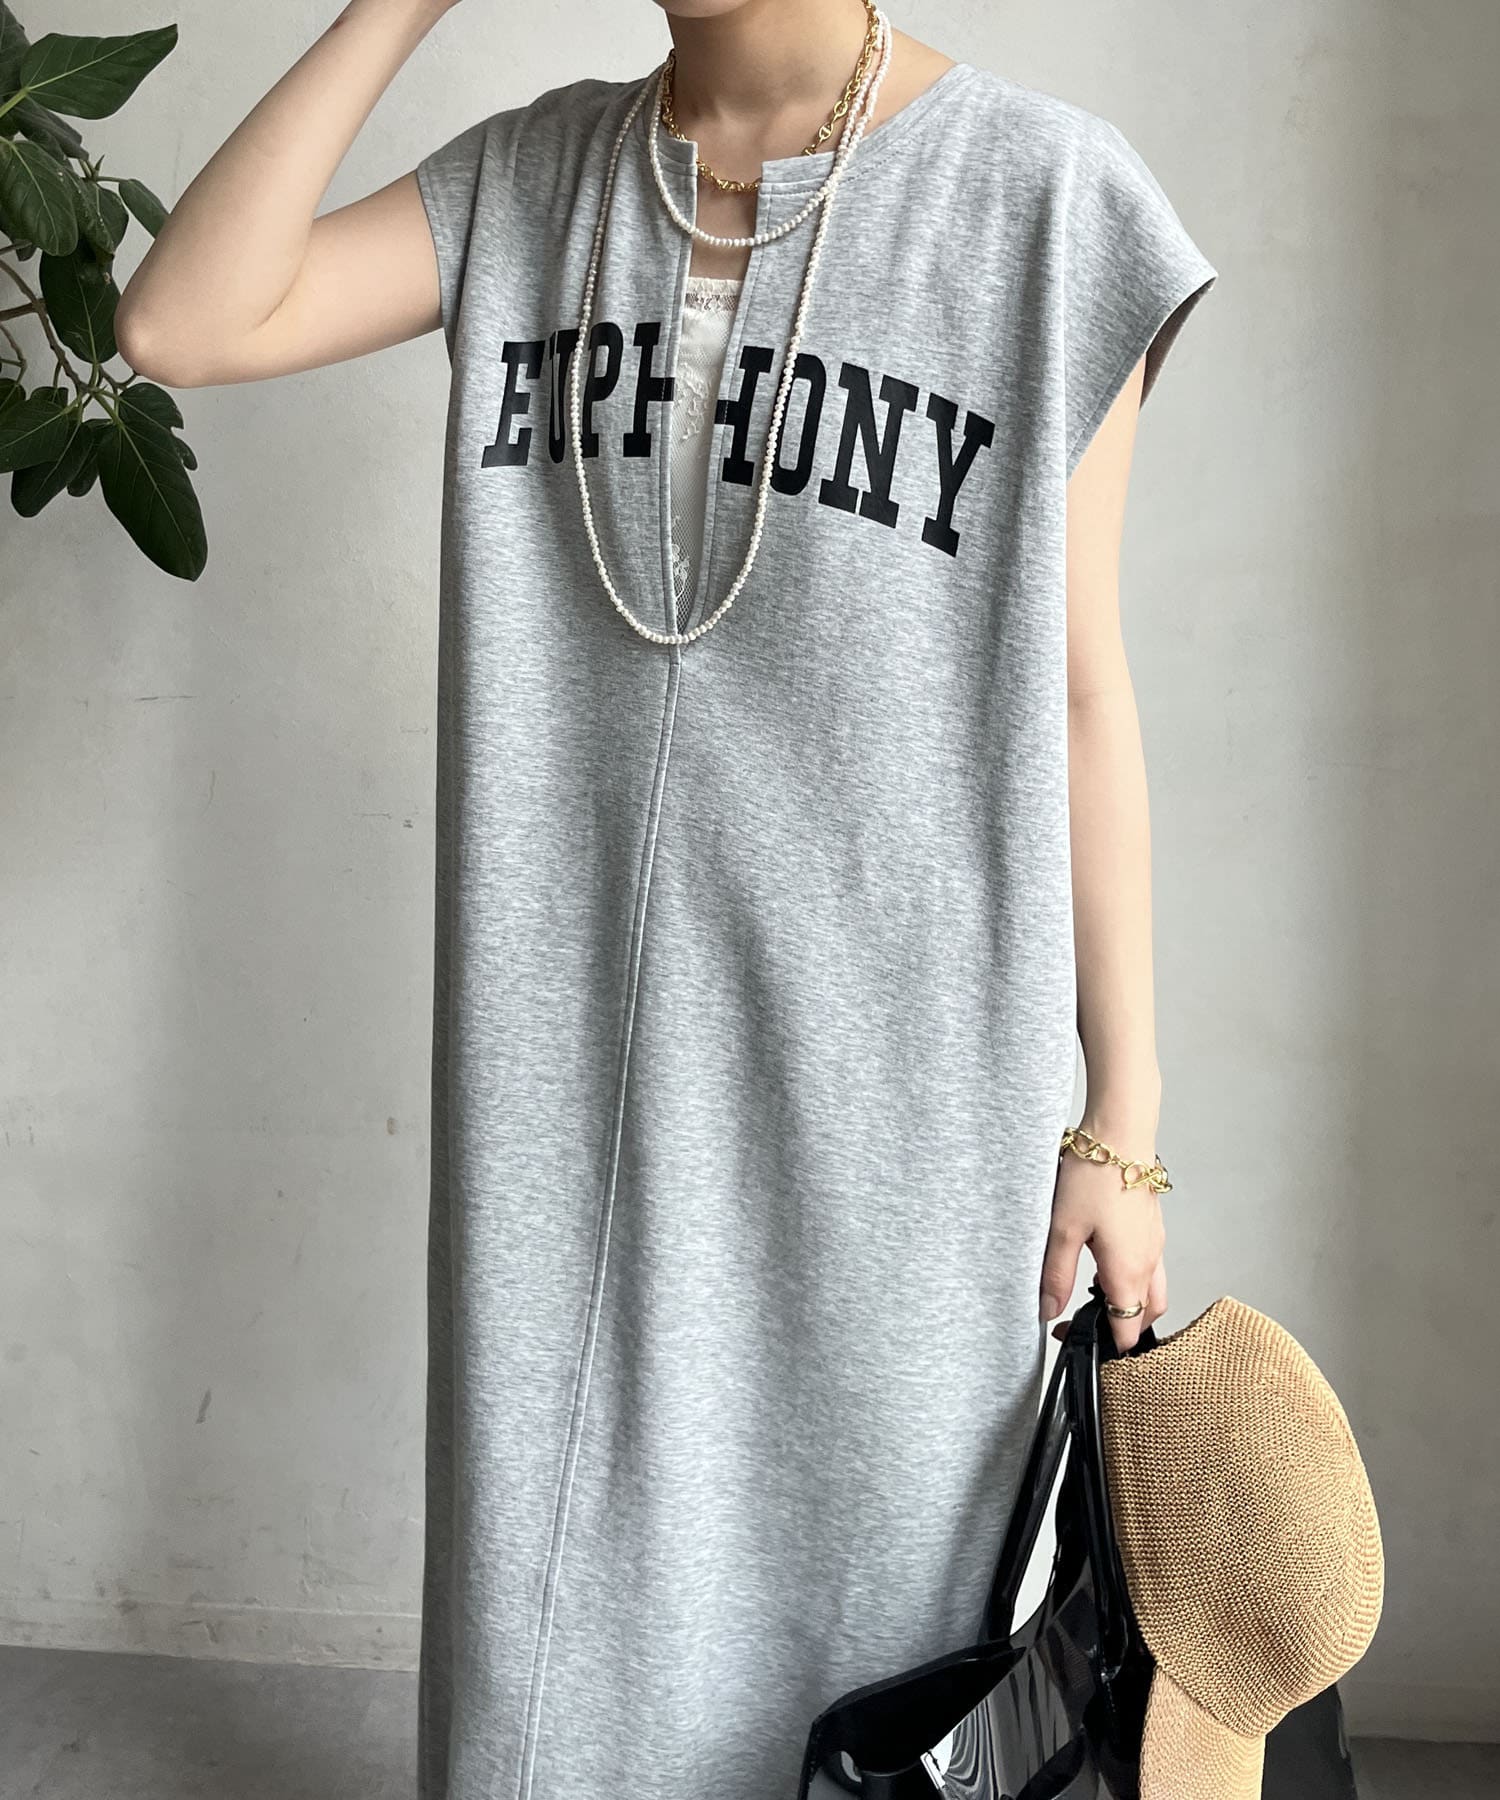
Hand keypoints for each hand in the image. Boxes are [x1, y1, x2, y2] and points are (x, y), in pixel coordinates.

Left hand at [1039, 1126, 1166, 1351]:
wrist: (1121, 1133)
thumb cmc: (1093, 1177)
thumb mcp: (1063, 1229)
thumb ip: (1056, 1275)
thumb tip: (1048, 1311)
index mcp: (1129, 1272)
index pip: (1128, 1330)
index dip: (1103, 1345)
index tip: (1071, 1336)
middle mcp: (1150, 1263)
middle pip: (1147, 1316)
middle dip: (1122, 1328)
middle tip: (1087, 1323)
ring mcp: (1155, 1244)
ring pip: (1153, 1291)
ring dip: (1130, 1302)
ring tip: (1094, 1294)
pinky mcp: (1152, 1226)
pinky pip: (1151, 1266)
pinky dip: (1133, 1278)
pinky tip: (1105, 1260)